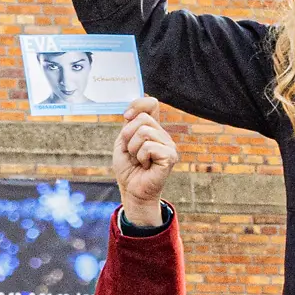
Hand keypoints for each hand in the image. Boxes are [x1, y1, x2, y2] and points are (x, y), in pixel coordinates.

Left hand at [115, 100, 174, 229]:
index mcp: (153, 128)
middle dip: (128, 136)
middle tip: (132, 152)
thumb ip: (129, 125)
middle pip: (143, 118)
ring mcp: (169, 145)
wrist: (131, 190)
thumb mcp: (123, 142)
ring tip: (138, 160)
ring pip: (144, 132)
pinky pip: (149, 147)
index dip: (137, 105)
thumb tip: (132, 112)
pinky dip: (141, 157)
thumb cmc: (128, 168)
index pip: (151, 103)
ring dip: (133, 149)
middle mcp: (163, 134)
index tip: (126, 117)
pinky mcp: (170, 156)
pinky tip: (145, 166)